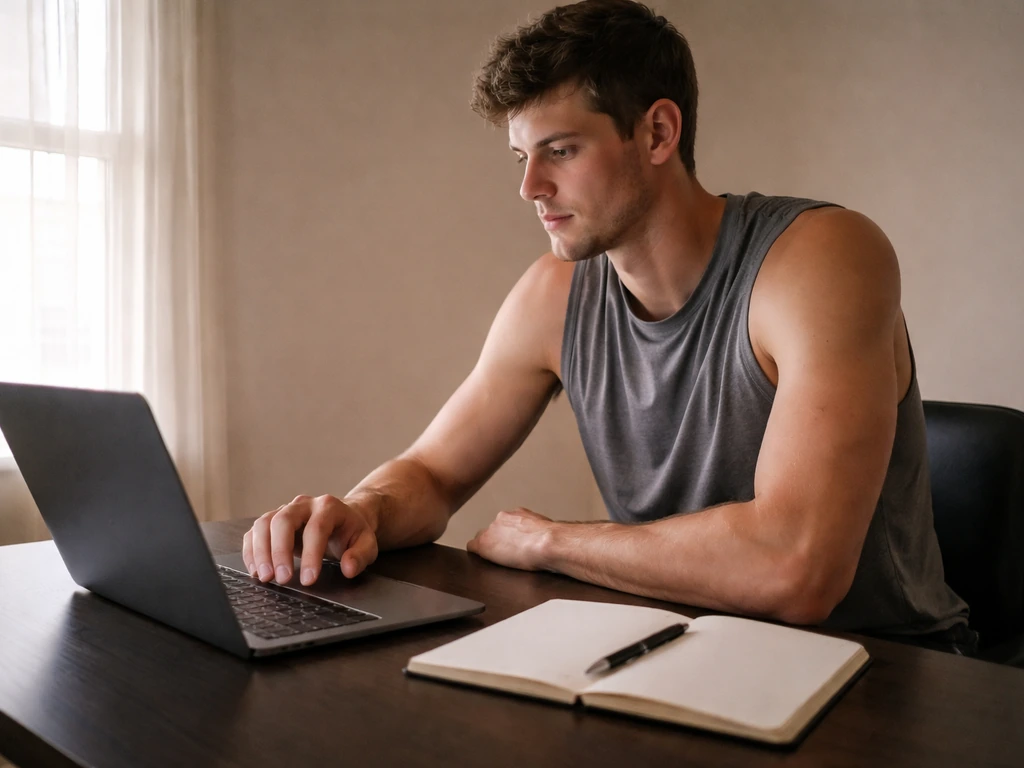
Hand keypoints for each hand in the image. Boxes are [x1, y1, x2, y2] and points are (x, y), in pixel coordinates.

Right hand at [242, 494, 377, 585]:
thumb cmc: (352, 533)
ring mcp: (285, 510)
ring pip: (264, 523)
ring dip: (260, 552)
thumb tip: (348, 568)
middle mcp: (303, 504)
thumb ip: (361, 555)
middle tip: (280, 579)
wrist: (343, 518)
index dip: (311, 554)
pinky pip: (254, 532)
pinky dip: (251, 551)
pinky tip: (256, 570)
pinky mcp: (272, 521)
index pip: (317, 528)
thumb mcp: (366, 543)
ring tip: (265, 578)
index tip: (308, 580)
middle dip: (279, 551)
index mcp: (329, 507)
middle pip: (283, 520)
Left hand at [466, 507, 554, 570]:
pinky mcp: (483, 543)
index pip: (505, 524)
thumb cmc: (552, 540)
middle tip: (508, 554)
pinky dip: (477, 554)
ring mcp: (491, 530)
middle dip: (497, 541)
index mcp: (517, 514)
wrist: (547, 543)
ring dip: (490, 548)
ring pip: (483, 539)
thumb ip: (535, 530)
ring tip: (502, 560)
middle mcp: (501, 518)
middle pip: (491, 531)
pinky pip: (472, 547)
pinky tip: (483, 561)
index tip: (513, 544)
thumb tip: (540, 537)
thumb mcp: (545, 529)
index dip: (507, 536)